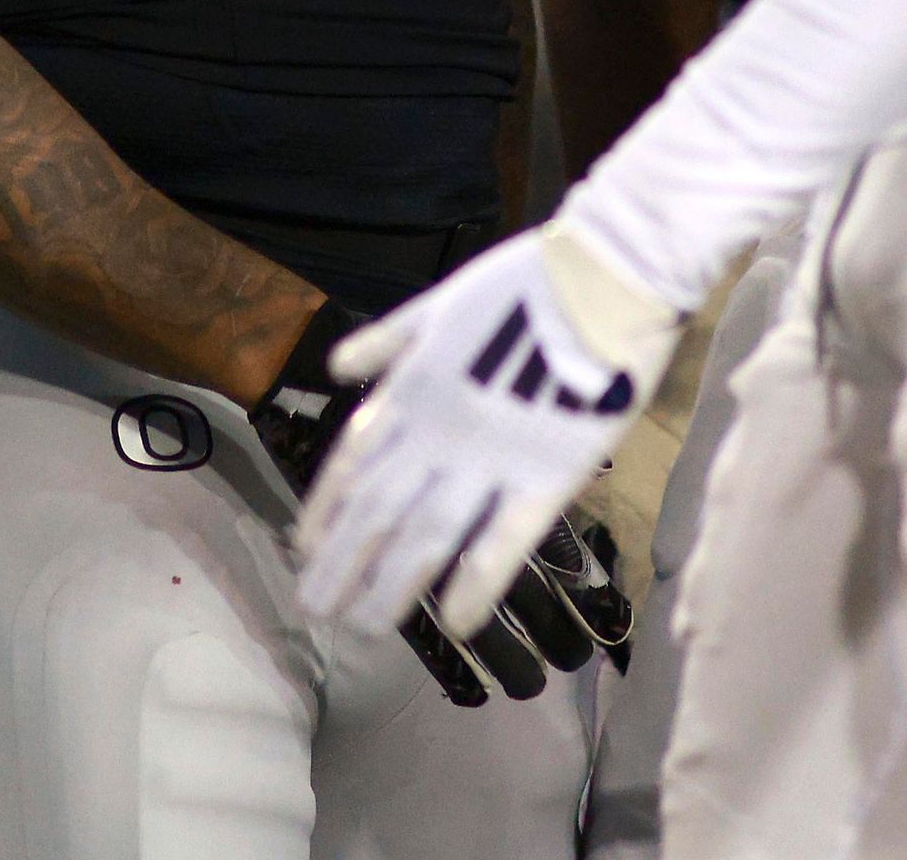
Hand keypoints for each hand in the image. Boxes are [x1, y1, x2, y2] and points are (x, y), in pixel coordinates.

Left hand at [291, 222, 680, 639]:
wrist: (605, 277)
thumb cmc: (524, 282)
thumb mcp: (438, 301)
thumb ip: (387, 341)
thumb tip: (338, 369)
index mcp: (412, 389)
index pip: (352, 463)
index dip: (324, 510)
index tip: (301, 548)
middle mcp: (437, 432)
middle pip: (376, 511)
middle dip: (342, 563)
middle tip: (317, 609)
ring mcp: (488, 461)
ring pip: (425, 538)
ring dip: (390, 585)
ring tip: (365, 628)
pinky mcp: (543, 480)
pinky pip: (500, 547)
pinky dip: (473, 588)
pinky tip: (454, 626)